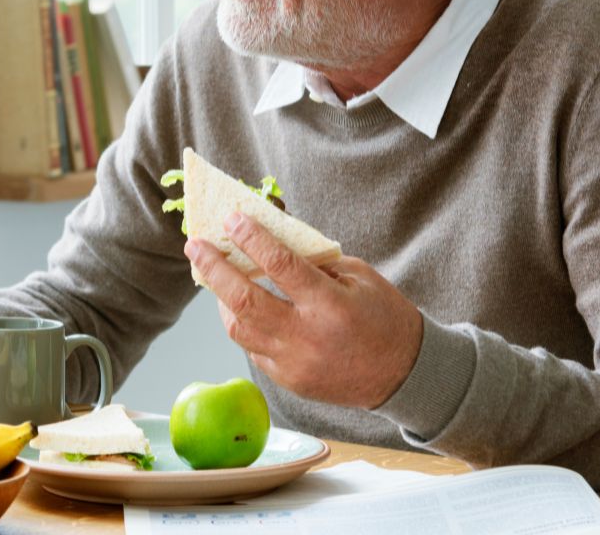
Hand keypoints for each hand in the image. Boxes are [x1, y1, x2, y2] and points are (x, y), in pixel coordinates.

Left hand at [187, 213, 422, 408]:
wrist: (404, 374)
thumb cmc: (383, 316)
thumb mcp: (358, 276)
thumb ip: (314, 260)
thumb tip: (268, 234)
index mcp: (331, 305)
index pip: (281, 266)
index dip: (252, 239)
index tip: (231, 218)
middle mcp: (308, 337)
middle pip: (245, 301)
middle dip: (214, 269)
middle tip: (195, 245)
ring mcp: (294, 364)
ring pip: (238, 328)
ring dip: (221, 298)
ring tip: (213, 274)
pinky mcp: (288, 381)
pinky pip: (252, 348)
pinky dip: (243, 324)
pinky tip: (239, 306)